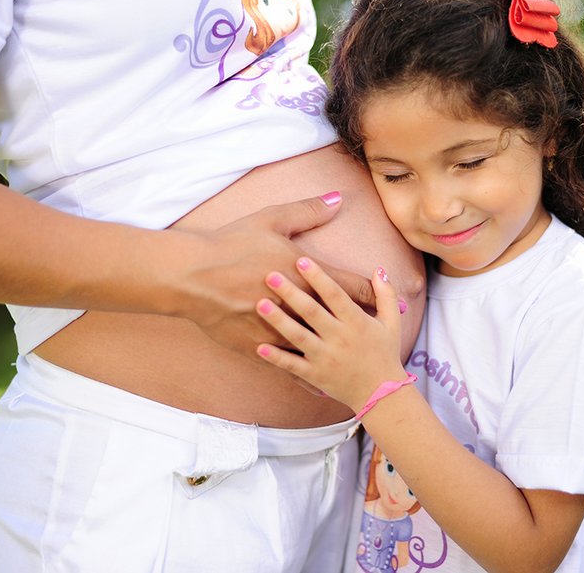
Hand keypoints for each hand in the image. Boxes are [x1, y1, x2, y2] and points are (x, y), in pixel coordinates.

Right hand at [177, 192, 376, 356]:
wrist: (191, 276)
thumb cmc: (230, 244)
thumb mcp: (271, 219)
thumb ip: (308, 210)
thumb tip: (338, 199)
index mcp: (304, 274)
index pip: (349, 286)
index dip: (371, 293)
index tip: (392, 300)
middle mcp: (298, 305)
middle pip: (338, 320)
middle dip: (361, 326)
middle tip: (382, 334)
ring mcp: (279, 329)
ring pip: (315, 346)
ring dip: (335, 354)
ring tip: (357, 363)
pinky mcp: (258, 347)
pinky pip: (287, 364)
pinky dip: (304, 373)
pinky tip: (318, 384)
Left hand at [254, 257, 407, 411]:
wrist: (382, 394)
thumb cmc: (385, 354)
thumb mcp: (392, 322)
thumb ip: (386, 295)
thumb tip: (378, 269)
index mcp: (357, 322)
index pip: (335, 295)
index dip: (318, 277)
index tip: (301, 260)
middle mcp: (340, 339)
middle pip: (311, 312)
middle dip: (291, 292)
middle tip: (270, 275)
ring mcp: (326, 358)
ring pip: (298, 336)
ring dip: (278, 320)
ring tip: (260, 304)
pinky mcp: (315, 376)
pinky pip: (293, 365)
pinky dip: (276, 357)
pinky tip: (259, 346)